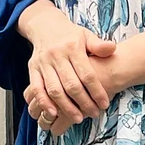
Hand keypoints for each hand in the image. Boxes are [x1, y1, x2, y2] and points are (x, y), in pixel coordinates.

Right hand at [19, 1, 115, 126]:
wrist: (46, 27)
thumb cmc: (70, 37)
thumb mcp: (86, 36)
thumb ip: (98, 45)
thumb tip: (112, 48)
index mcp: (72, 47)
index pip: (87, 74)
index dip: (96, 91)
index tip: (104, 104)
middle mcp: (57, 55)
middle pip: (71, 85)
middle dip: (84, 102)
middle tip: (94, 113)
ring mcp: (43, 63)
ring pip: (54, 90)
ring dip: (66, 107)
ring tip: (78, 118)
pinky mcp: (32, 69)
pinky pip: (36, 89)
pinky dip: (44, 102)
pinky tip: (53, 113)